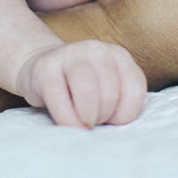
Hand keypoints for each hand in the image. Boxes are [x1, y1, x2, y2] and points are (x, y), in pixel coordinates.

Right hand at [16, 40, 145, 127]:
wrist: (43, 69)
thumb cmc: (82, 89)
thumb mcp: (109, 89)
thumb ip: (120, 102)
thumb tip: (115, 127)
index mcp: (119, 55)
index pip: (134, 88)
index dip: (124, 113)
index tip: (111, 118)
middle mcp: (97, 50)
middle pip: (109, 93)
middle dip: (103, 117)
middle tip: (93, 120)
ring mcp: (69, 55)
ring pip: (87, 92)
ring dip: (86, 117)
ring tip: (82, 122)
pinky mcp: (45, 68)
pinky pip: (58, 99)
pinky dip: (66, 118)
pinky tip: (67, 122)